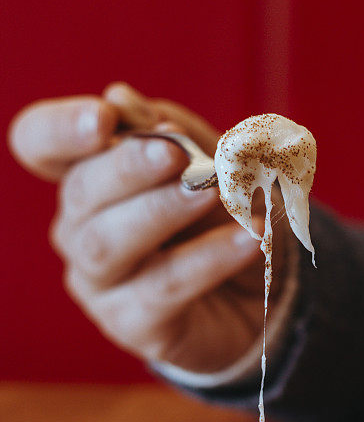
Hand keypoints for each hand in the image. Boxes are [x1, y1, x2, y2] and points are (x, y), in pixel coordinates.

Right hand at [8, 83, 289, 374]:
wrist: (266, 299)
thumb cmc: (227, 225)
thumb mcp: (215, 171)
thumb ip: (177, 139)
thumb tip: (123, 98)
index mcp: (90, 180)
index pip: (39, 144)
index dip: (59, 129)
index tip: (104, 119)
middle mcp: (80, 230)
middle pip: (80, 193)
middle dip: (126, 168)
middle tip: (174, 154)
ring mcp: (100, 282)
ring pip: (108, 243)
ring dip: (161, 212)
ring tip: (210, 194)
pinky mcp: (131, 323)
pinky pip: (164, 287)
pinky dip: (209, 259)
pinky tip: (248, 240)